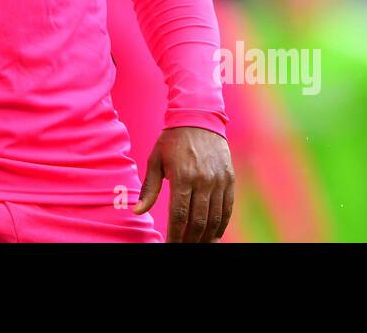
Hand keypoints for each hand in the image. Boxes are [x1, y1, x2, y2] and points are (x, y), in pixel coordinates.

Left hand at [133, 126, 233, 242]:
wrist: (199, 118)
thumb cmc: (173, 140)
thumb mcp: (156, 160)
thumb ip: (149, 188)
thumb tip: (137, 211)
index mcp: (183, 177)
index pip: (179, 215)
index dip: (176, 234)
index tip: (171, 245)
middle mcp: (203, 181)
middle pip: (199, 221)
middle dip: (191, 239)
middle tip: (184, 248)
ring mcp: (219, 181)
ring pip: (215, 218)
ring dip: (206, 236)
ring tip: (198, 245)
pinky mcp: (229, 179)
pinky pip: (228, 208)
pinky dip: (221, 224)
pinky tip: (214, 235)